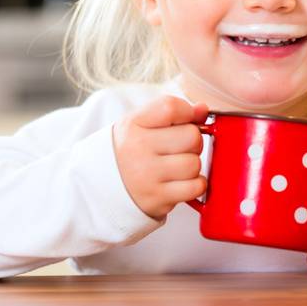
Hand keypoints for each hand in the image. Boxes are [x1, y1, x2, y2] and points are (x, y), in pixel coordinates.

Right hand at [112, 96, 208, 218]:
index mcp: (133, 125)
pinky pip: (195, 187)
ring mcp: (147, 176)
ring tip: (178, 165)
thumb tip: (203, 110)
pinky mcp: (157, 198)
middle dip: (193, 141)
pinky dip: (195, 184)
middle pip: (191, 136)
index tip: (184, 121)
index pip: (171, 107)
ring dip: (193, 165)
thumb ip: (172, 112)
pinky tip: (182, 181)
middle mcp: (137, 149)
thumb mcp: (141, 123)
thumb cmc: (131, 149)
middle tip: (180, 147)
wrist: (104, 185)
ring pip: (194, 163)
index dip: (187, 112)